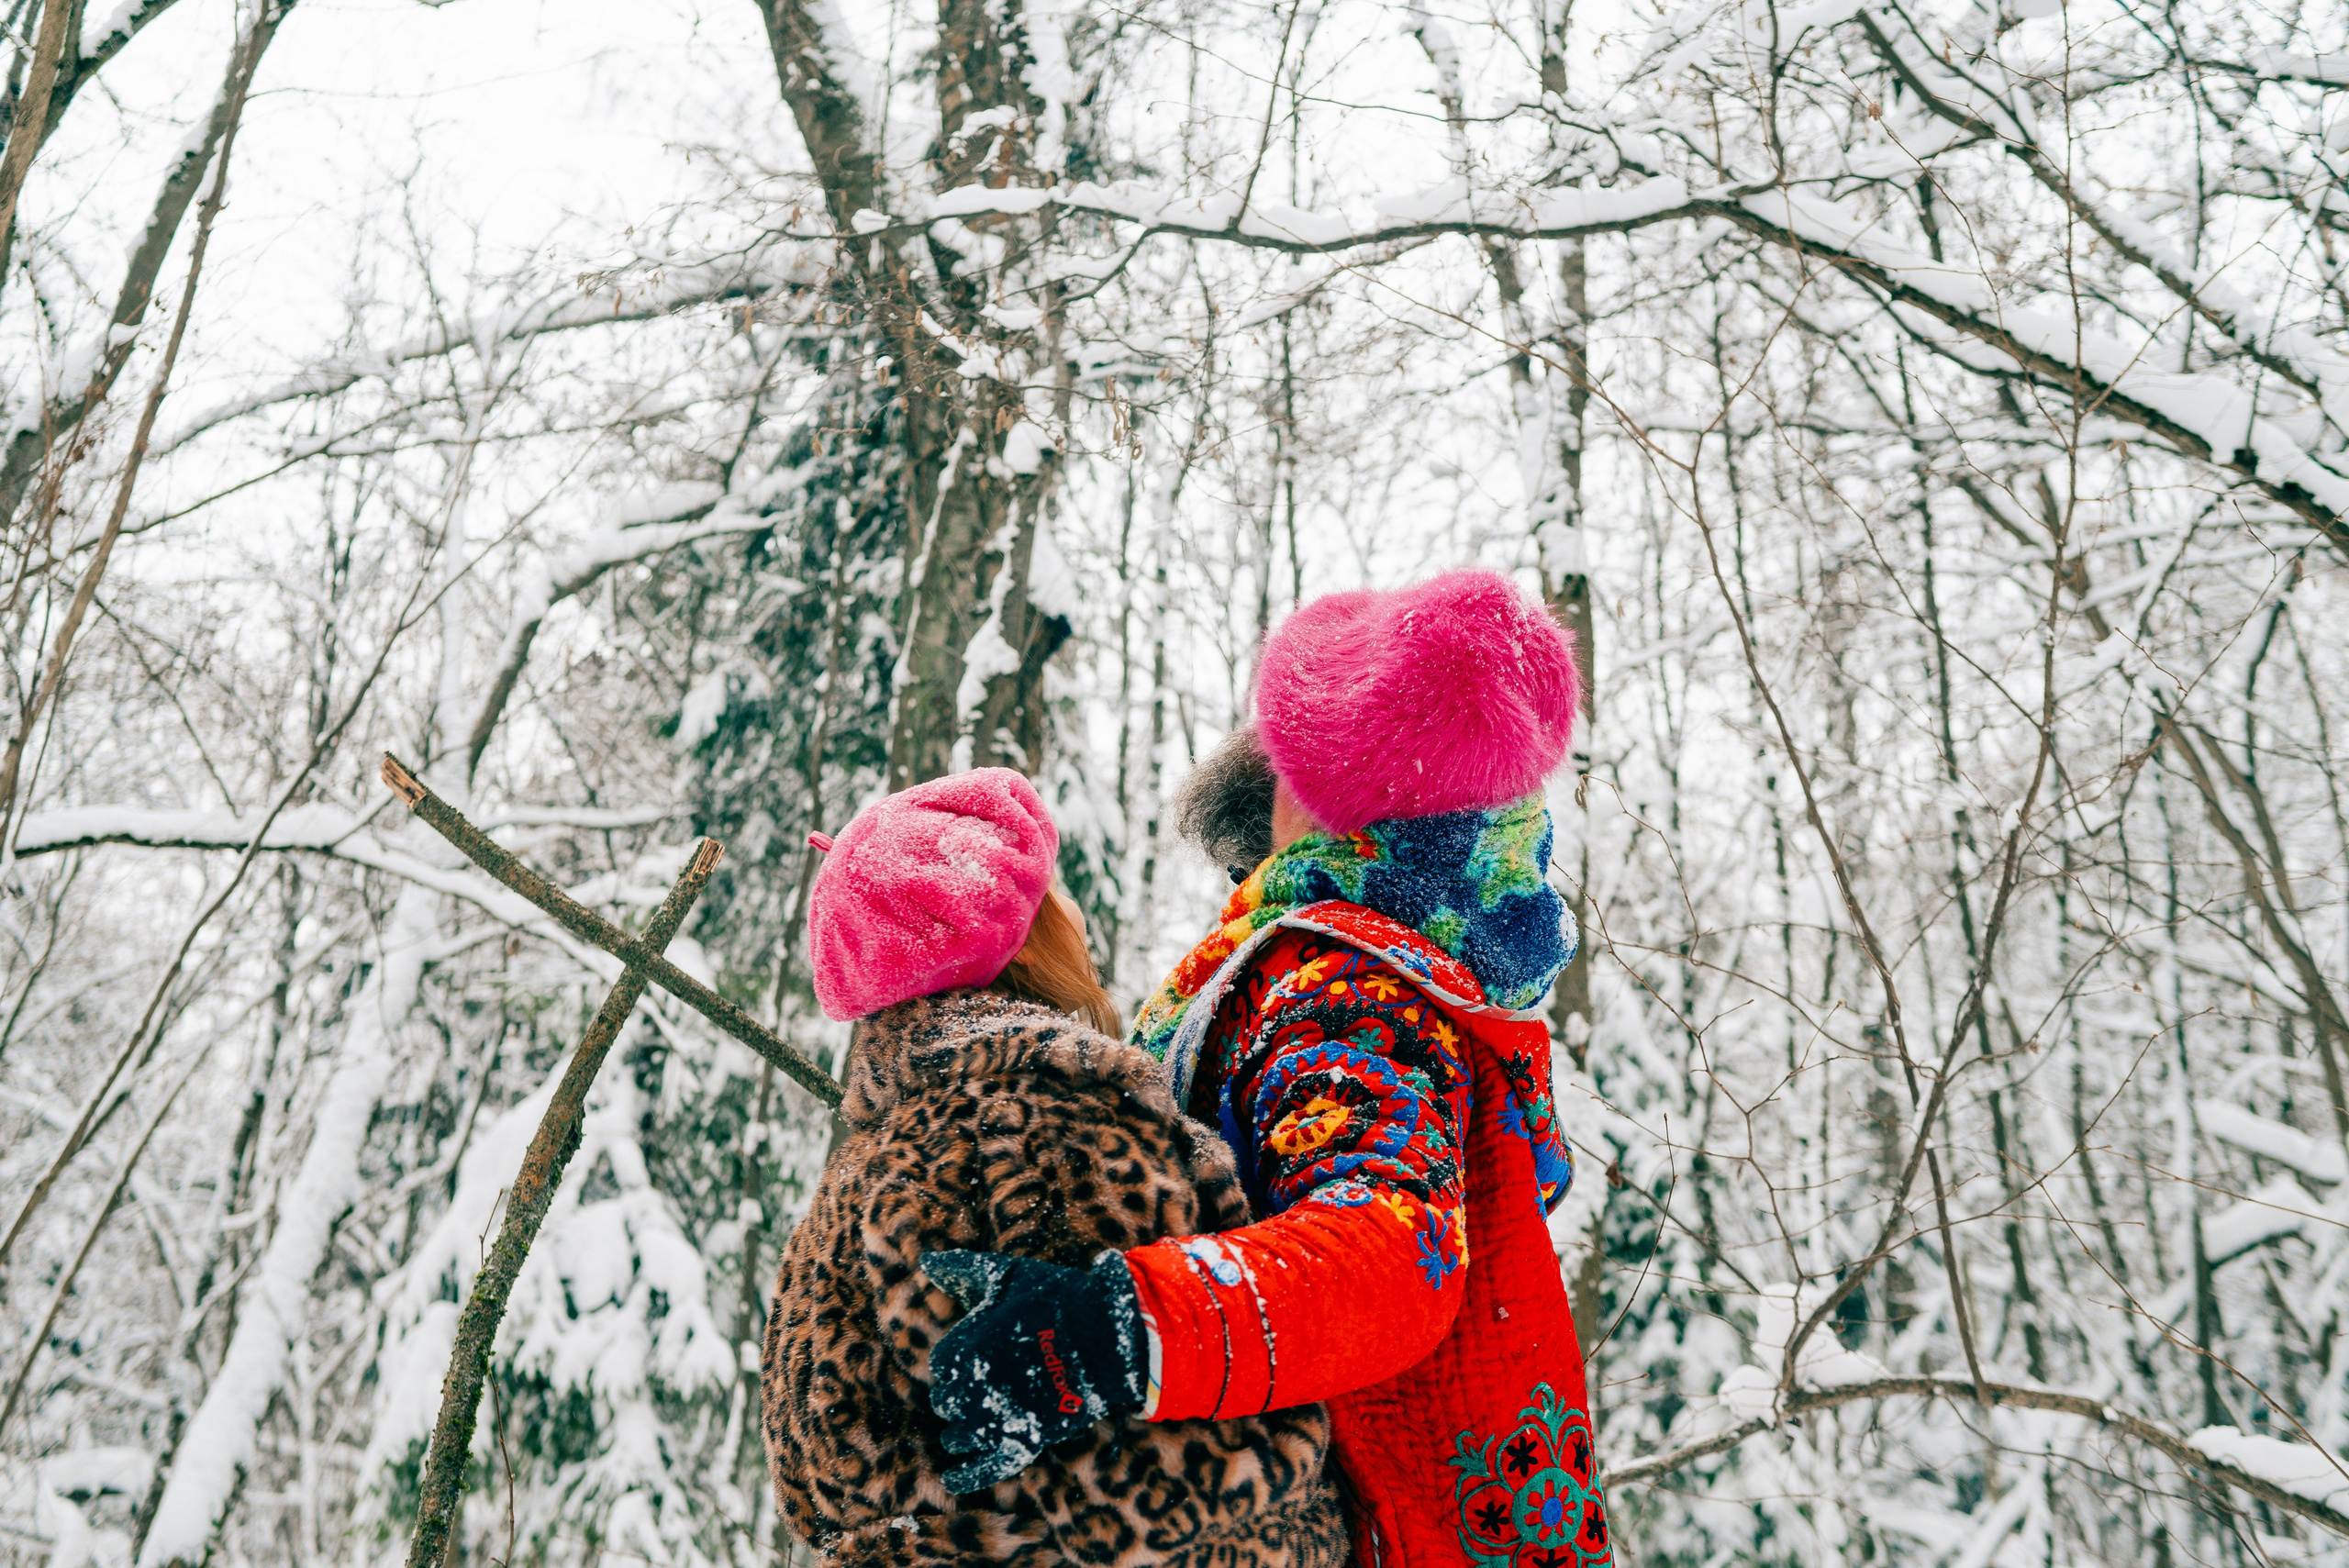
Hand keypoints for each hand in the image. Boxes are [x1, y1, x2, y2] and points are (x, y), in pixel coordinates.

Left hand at [920, 1249, 1148, 1492]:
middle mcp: (970, 1389)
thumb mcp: (1007, 1275)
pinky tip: (952, 1478)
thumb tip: (925, 1259)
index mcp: (961, 1350)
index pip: (941, 1367)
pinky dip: (964, 1477)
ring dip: (965, 1428)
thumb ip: (963, 1268)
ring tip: (985, 1417)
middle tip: (989, 1383)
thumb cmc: (1058, 1300)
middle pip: (946, 1402)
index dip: (959, 1361)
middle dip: (961, 1394)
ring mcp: (995, 1420)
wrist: (1110, 1335)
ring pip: (958, 1436)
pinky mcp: (1022, 1443)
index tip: (980, 1354)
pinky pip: (981, 1470)